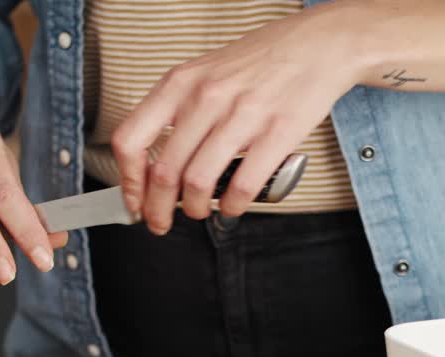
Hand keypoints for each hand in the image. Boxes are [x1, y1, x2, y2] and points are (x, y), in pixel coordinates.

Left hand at [110, 7, 366, 233]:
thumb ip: (179, 111)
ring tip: (200, 211)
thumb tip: (155, 161)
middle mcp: (206, 98)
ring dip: (194, 209)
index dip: (128, 181)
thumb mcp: (205, 73)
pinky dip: (232, 205)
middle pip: (164, 172)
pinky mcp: (277, 133)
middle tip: (161, 222)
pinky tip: (232, 205)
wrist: (316, 46)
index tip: (133, 201)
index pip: (132, 139)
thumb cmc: (261, 62)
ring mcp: (242, 115)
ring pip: (198, 182)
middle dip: (157, 209)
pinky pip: (243, 184)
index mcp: (180, 83)